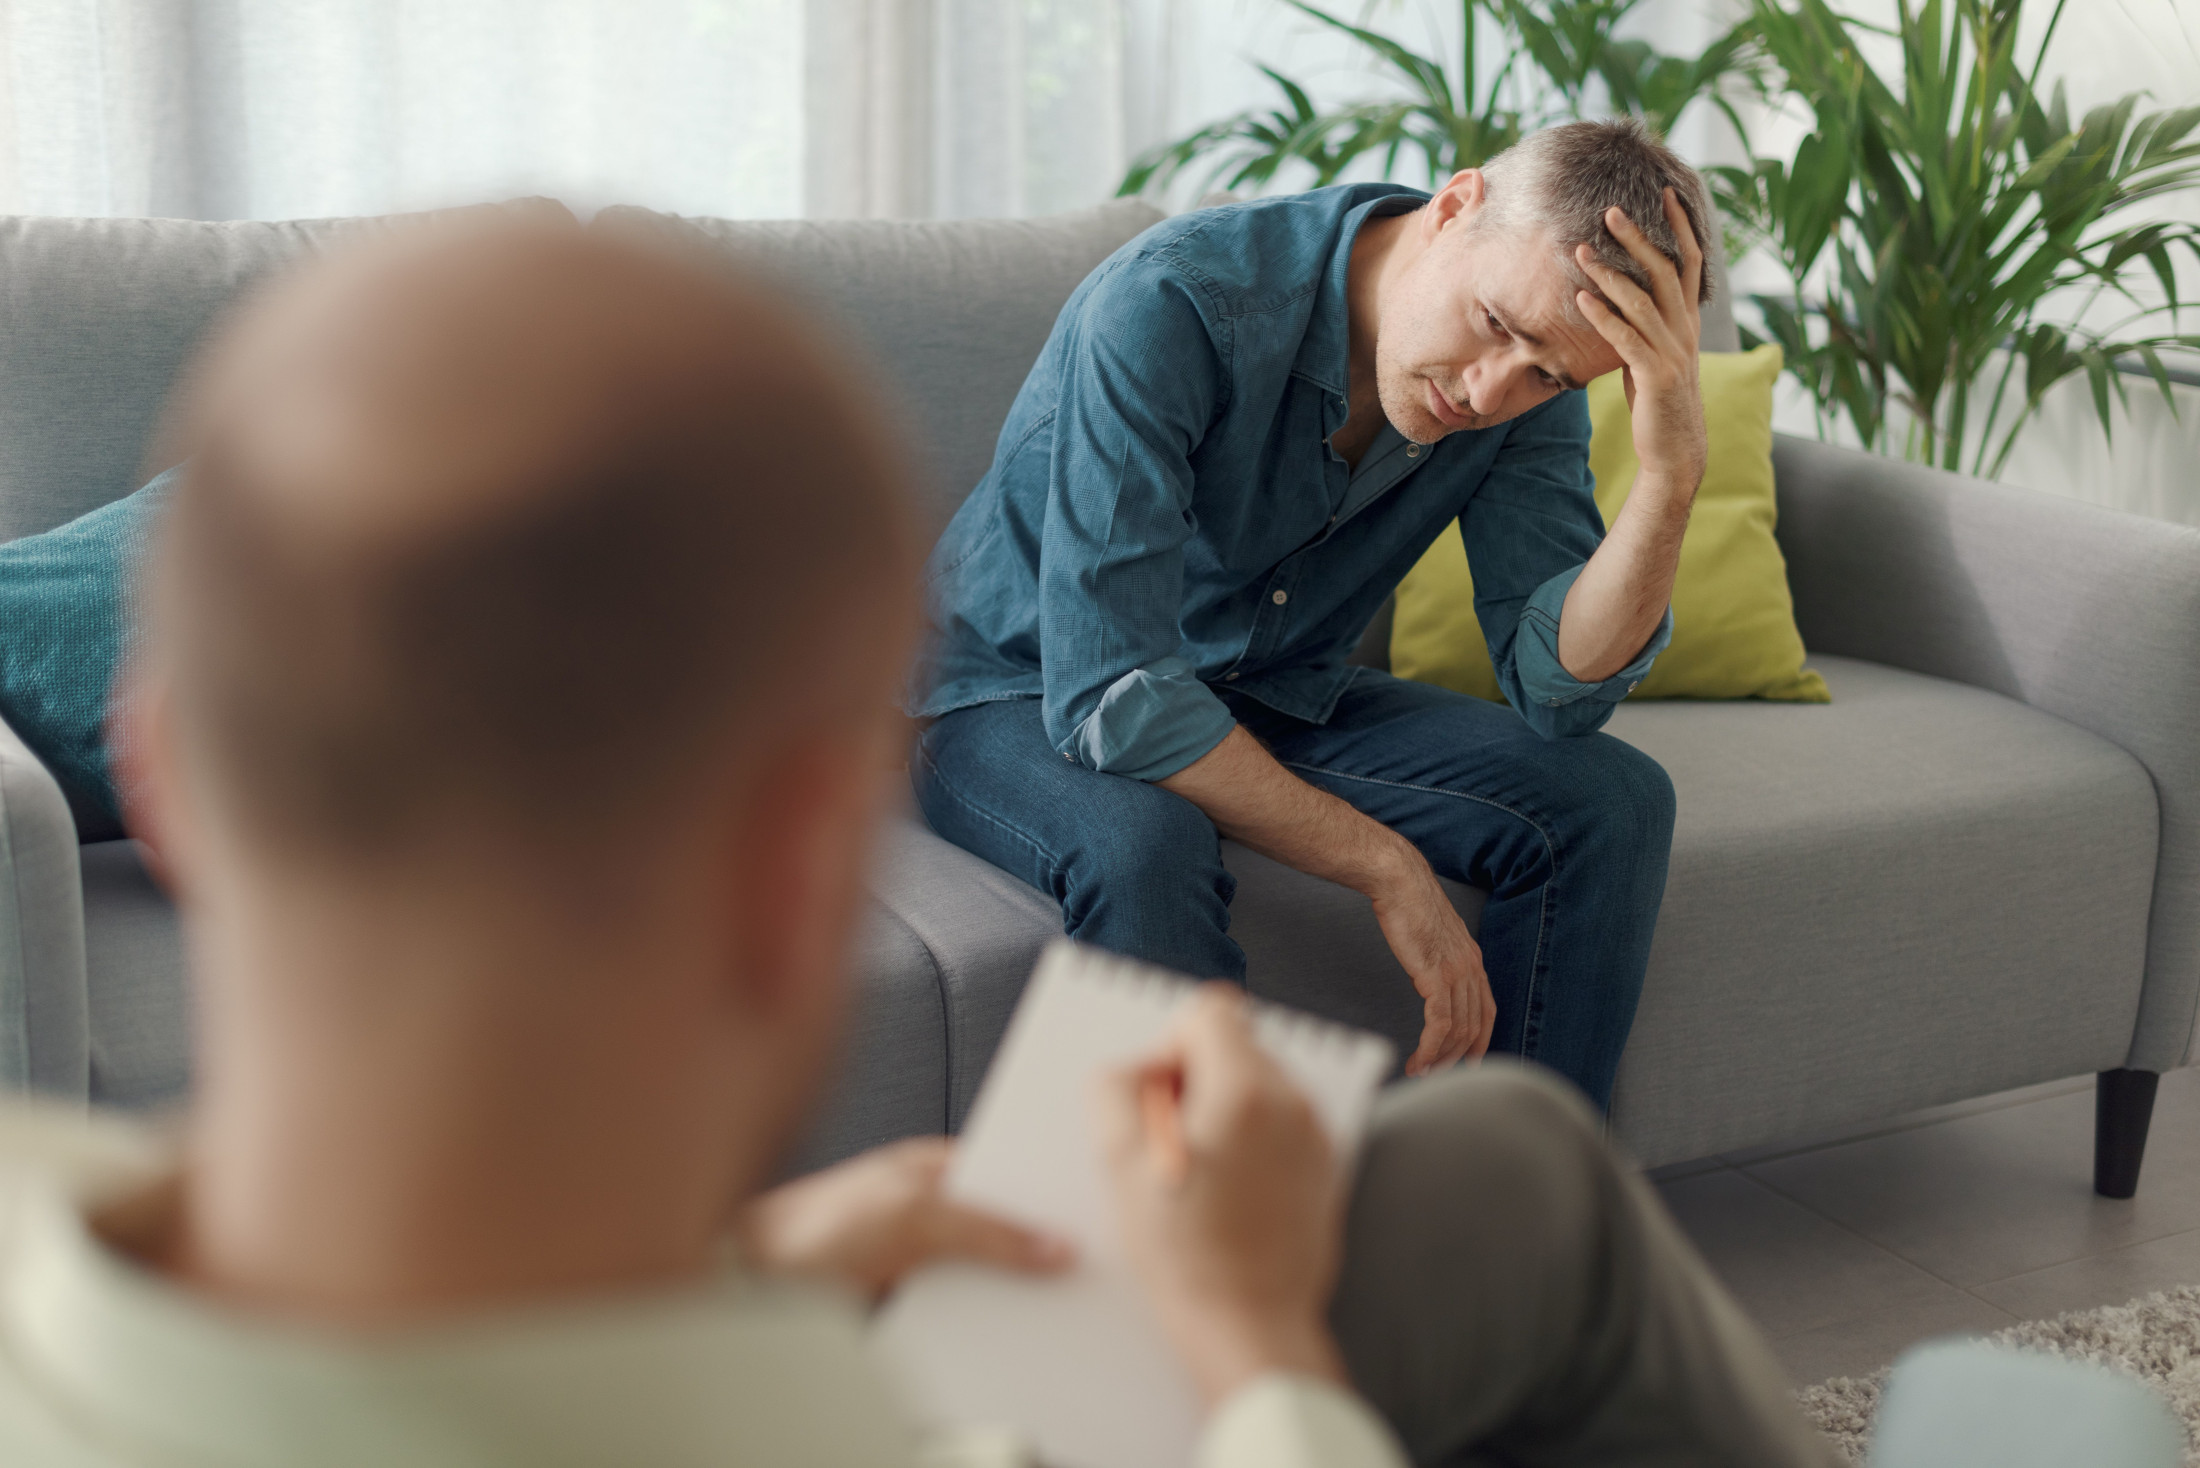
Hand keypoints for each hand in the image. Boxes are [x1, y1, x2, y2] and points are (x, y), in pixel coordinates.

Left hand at [738, 1137, 1072, 1300]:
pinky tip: (1004, 1336)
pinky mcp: (912, 1305)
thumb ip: (986, 1228)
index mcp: (937, 1169)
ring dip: (1013, 1297)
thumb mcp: (913, 1215)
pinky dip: (985, 1328)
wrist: (752, 1289)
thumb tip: (1052, 1245)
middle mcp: (934, 1212)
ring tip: (1047, 1312)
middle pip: (1008, 1233)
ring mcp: (923, 1260)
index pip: (1016, 1177)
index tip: (1096, 1217)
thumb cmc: (812, 1228)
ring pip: (990, 1280)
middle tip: (1081, 1274)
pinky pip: (965, 1317)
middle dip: (1040, 1254)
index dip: (1055, 1196)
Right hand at [1098, 987, 1349, 1405]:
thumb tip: (1134, 1070)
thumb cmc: (1185, 1254)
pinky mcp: (1325, 1171)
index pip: (1210, 1010)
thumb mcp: (1119, 1162)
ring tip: (1197, 1173)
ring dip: (1223, 1111)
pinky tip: (1225, 1193)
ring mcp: (1317, 1137)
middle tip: (1169, 1140)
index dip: (1171, 1044)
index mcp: (1247, 1090)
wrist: (1248, 1326)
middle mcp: (1294, 1103)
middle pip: (1237, 1047)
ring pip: (1260, 1086)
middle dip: (1196, 1080)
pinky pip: (1281, 1127)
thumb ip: (1114, 1088)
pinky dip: (1251, 1142)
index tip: (1158, 1095)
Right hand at [1369, 841, 1494, 1075]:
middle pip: (1474, 1026)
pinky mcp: (1436, 976)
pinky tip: (1419, 1059)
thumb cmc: (1408, 902)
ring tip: (1423, 1072)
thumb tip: (1429, 970)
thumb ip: (1438, 954)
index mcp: (1472, 958)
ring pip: (1458, 1030)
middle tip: (1439, 1075)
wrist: (1398, 882)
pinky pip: (1440, 1024)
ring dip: (1441, 1058)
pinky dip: (1430, 1048)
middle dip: (1457, 1056)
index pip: (1487, 1009)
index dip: (1480, 1040)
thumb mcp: (1432, 933)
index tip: (1469, 1061)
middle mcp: (1471, 968)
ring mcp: (1456, 973)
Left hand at [1574, 188, 1707, 497]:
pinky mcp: (1656, 375)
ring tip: (1580, 251)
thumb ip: (1643, 325)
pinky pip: (1627, 339)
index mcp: (1688, 320)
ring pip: (1643, 302)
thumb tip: (1618, 301)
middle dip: (1639, 238)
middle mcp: (1686, 330)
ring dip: (1610, 274)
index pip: (1691, 262)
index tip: (1665, 193)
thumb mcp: (1653, 353)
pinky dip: (1603, 316)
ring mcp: (1673, 352)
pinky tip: (1581, 298)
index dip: (1680, 227)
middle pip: (1666, 271)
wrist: (1675, 448)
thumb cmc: (1658, 398)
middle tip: (1610, 211)